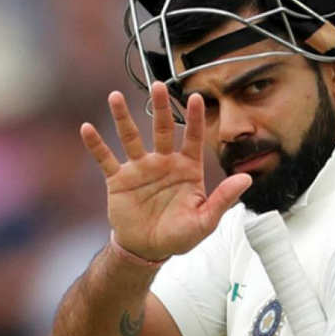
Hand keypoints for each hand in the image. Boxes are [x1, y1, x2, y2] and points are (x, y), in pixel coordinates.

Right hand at [80, 82, 251, 260]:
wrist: (148, 249)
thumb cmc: (180, 235)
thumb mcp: (205, 220)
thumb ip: (223, 199)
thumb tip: (247, 179)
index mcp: (187, 169)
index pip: (193, 138)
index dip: (194, 119)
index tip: (197, 98)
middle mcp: (163, 163)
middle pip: (161, 129)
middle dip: (160, 108)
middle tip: (157, 86)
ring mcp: (140, 169)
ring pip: (131, 137)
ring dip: (122, 118)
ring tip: (114, 96)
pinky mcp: (119, 180)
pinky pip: (106, 159)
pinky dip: (96, 145)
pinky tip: (87, 129)